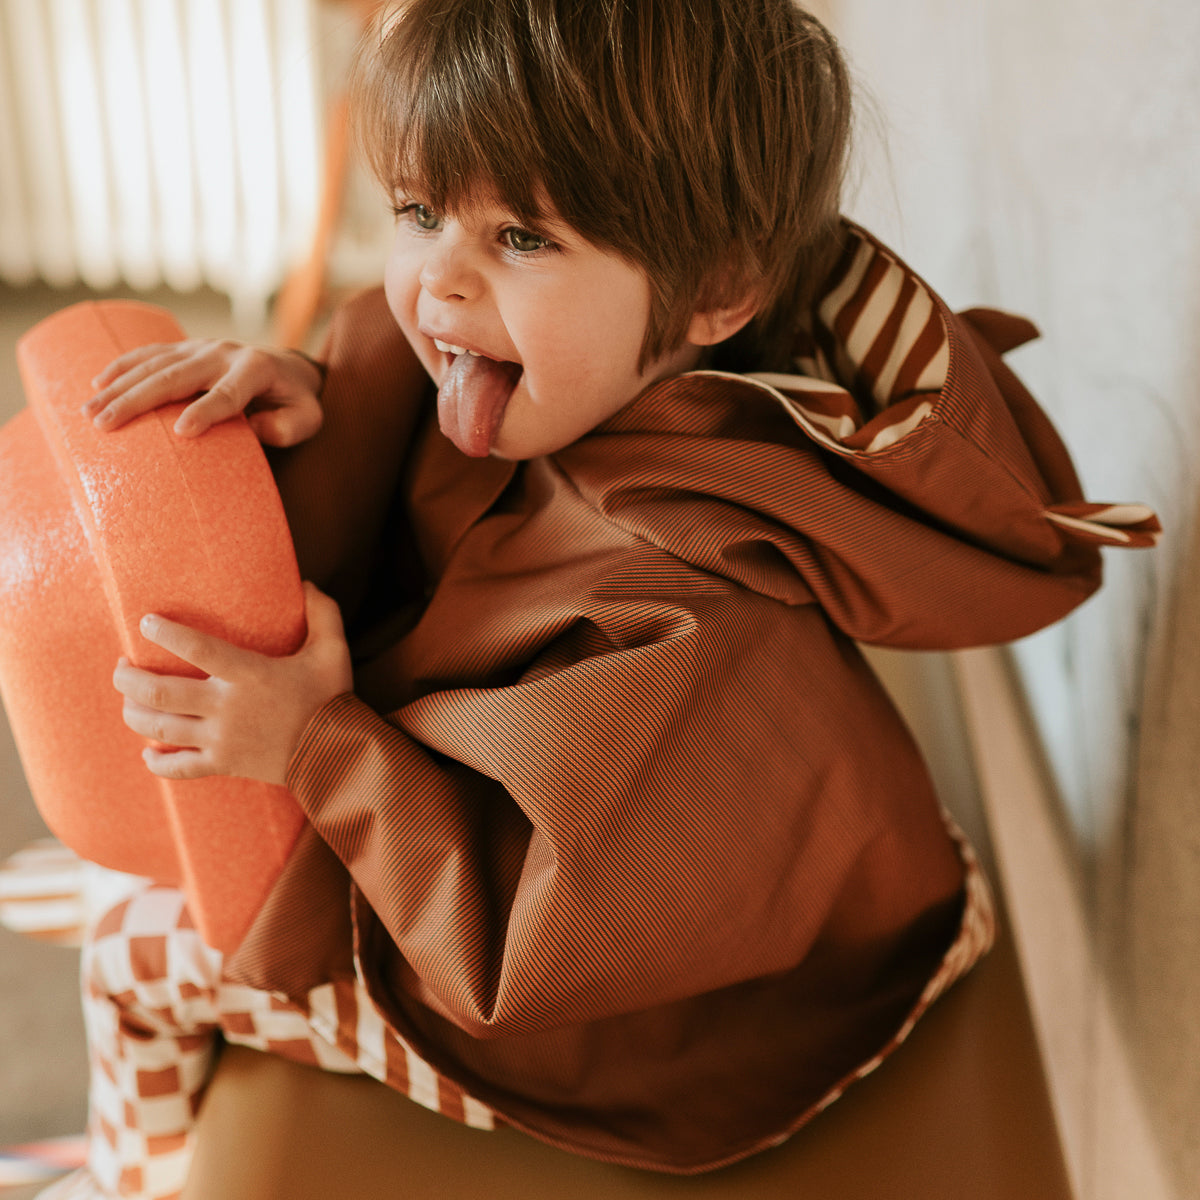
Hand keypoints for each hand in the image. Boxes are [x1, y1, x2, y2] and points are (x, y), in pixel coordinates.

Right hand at [85, 339, 323, 446]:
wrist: (288, 367)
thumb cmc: (297, 401)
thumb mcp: (309, 417)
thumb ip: (290, 426)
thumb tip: (258, 431)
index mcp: (255, 369)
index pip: (228, 393)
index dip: (207, 412)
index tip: (182, 433)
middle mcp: (223, 353)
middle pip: (176, 377)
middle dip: (139, 401)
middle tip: (106, 425)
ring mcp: (200, 347)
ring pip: (154, 365)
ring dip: (119, 388)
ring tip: (90, 413)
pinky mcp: (185, 348)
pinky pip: (148, 354)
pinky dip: (121, 367)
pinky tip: (95, 383)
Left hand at [113, 583, 351, 785]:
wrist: (339, 755)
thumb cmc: (333, 699)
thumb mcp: (335, 650)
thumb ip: (323, 612)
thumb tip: (305, 583)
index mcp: (251, 675)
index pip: (197, 648)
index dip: (165, 632)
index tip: (146, 622)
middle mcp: (228, 708)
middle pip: (160, 693)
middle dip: (128, 679)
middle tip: (121, 665)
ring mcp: (223, 740)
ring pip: (159, 728)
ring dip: (132, 713)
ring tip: (127, 699)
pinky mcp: (224, 764)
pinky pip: (177, 768)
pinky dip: (156, 761)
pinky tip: (147, 751)